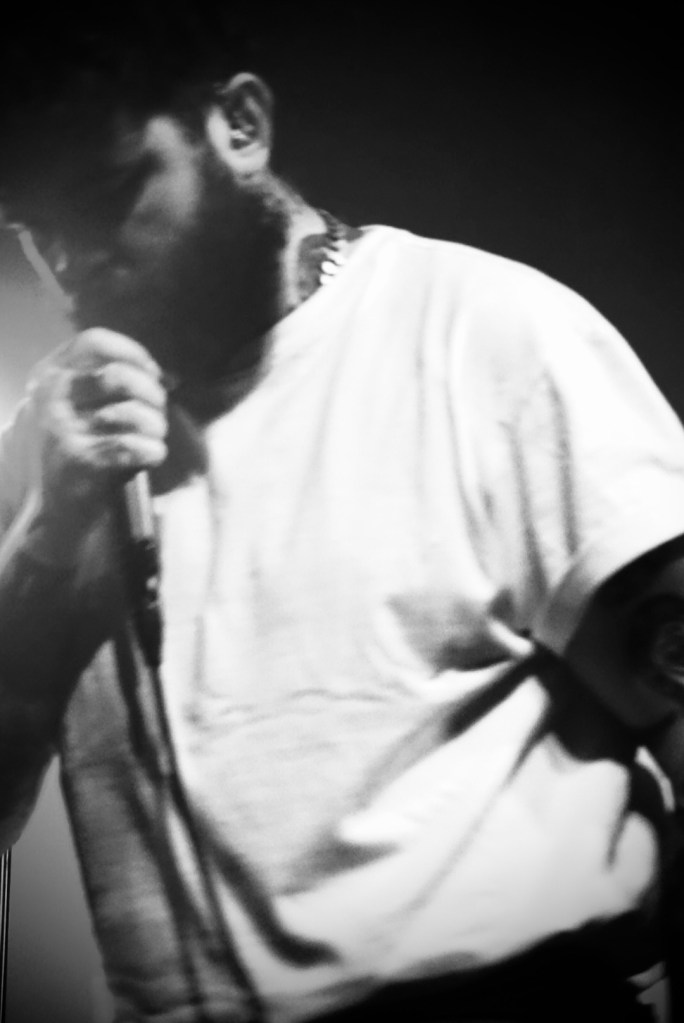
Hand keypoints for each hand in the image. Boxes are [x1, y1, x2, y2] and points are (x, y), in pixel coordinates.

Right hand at [26, 328, 167, 550]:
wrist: (56, 512)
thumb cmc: (82, 454)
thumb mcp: (82, 410)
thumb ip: (113, 387)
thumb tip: (168, 377)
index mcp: (48, 376)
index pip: (93, 342)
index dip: (133, 353)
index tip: (155, 373)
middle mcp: (49, 397)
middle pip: (120, 376)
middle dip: (153, 395)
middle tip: (158, 414)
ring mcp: (61, 429)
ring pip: (133, 413)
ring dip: (156, 427)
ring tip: (152, 439)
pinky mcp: (80, 461)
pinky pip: (137, 446)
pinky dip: (153, 452)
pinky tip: (150, 457)